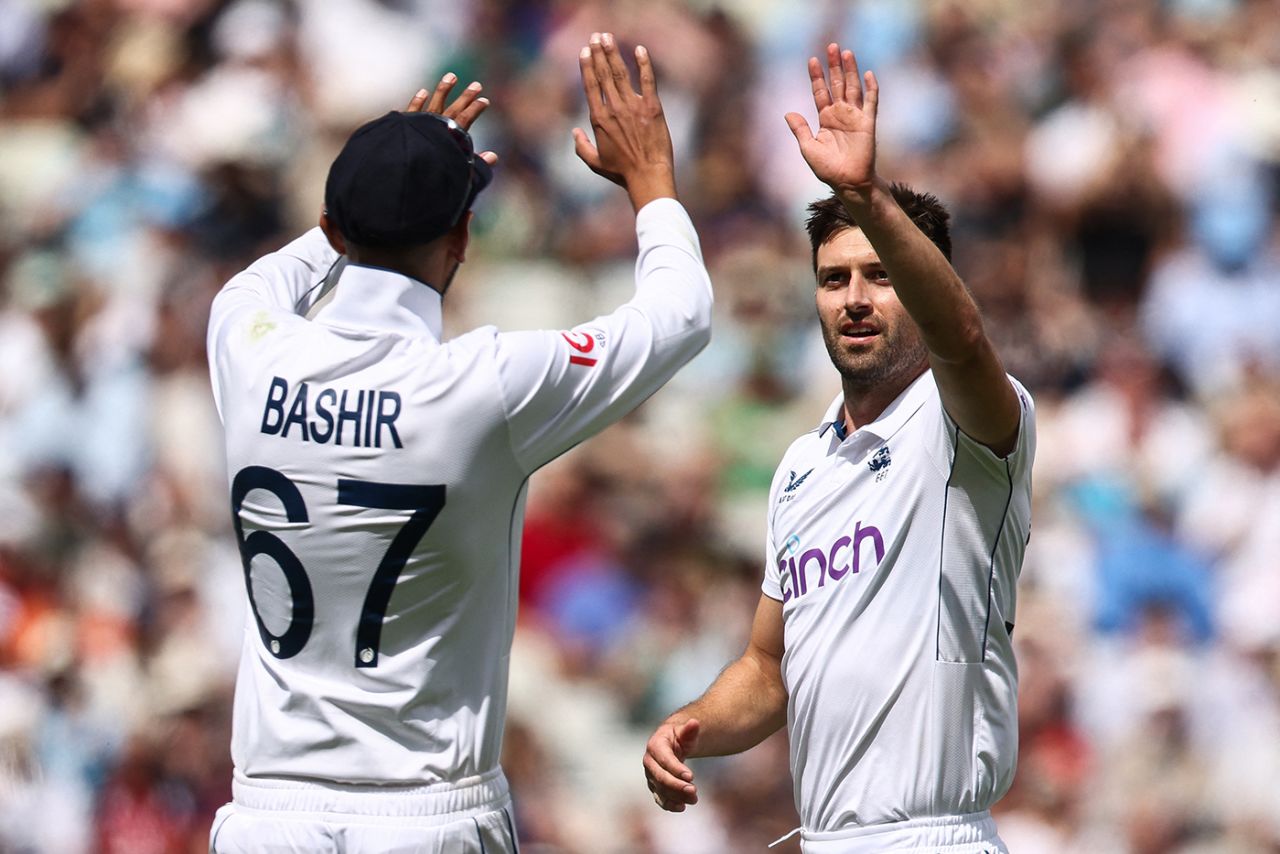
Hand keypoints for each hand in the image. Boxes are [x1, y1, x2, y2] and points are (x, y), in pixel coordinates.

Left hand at [405, 75, 498, 166]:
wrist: (407, 170)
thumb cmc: (434, 178)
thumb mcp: (460, 174)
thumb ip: (477, 165)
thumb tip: (494, 157)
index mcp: (450, 137)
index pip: (466, 119)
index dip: (476, 109)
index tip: (484, 100)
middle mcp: (437, 126)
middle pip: (454, 108)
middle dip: (466, 96)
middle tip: (477, 85)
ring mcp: (421, 123)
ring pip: (435, 102)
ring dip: (444, 89)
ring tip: (451, 76)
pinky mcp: (405, 125)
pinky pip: (413, 110)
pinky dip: (418, 101)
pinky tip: (423, 92)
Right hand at [573, 32, 676, 210]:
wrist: (648, 176)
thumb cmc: (622, 172)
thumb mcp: (595, 162)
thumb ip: (581, 146)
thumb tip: (574, 132)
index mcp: (599, 119)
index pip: (591, 86)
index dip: (587, 66)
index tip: (584, 51)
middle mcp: (614, 109)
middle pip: (604, 74)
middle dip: (598, 53)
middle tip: (595, 36)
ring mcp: (633, 106)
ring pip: (621, 73)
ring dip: (614, 53)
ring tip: (608, 37)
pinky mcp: (652, 107)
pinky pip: (648, 80)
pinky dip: (644, 64)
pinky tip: (640, 50)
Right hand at [643, 718, 700, 811]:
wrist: (670, 744)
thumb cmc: (679, 736)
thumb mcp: (685, 732)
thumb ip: (689, 730)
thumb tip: (694, 722)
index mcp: (655, 745)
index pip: (664, 759)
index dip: (676, 768)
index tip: (691, 777)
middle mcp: (649, 762)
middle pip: (660, 777)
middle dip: (676, 785)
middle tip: (694, 791)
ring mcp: (650, 775)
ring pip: (661, 789)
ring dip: (677, 796)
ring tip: (694, 799)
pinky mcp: (654, 786)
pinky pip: (659, 798)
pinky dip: (669, 804)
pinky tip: (682, 807)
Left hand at [785, 43, 878, 197]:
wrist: (847, 182)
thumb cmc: (827, 168)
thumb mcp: (808, 148)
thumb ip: (800, 129)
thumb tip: (788, 113)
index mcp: (825, 119)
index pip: (820, 92)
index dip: (816, 77)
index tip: (812, 60)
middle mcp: (840, 114)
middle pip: (837, 84)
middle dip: (834, 66)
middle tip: (831, 46)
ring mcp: (855, 117)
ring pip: (852, 88)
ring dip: (850, 71)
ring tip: (846, 53)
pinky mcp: (868, 123)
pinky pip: (871, 102)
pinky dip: (871, 88)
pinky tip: (869, 74)